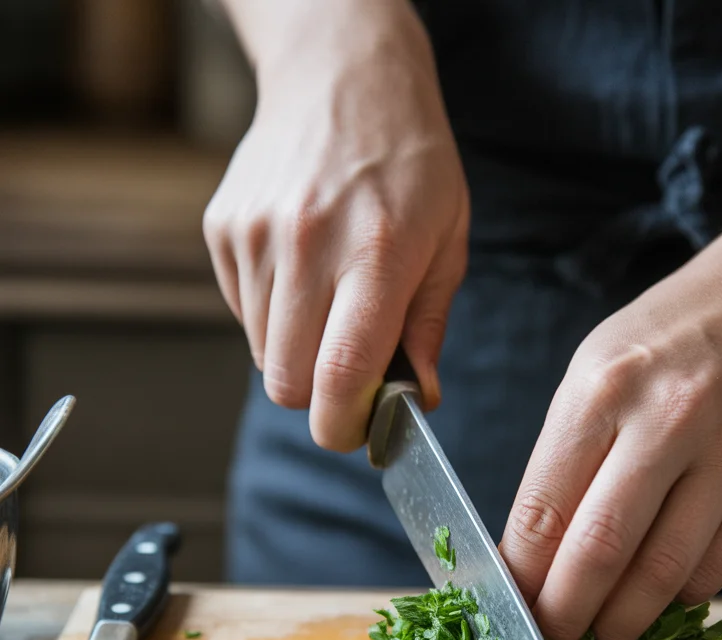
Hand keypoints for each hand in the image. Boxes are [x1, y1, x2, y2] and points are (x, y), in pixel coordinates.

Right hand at [203, 0, 468, 449]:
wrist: (341, 75)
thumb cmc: (409, 163)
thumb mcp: (448, 240)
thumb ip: (427, 327)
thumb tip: (420, 399)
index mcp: (376, 254)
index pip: (340, 375)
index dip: (342, 425)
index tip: (354, 433)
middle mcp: (308, 245)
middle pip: (285, 381)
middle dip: (315, 396)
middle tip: (345, 374)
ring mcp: (256, 236)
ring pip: (262, 352)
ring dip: (295, 351)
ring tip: (329, 299)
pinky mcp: (223, 229)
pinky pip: (241, 312)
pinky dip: (271, 314)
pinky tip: (301, 270)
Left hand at [501, 251, 721, 639]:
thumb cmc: (653, 359)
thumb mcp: (586, 387)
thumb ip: (558, 472)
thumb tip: (527, 569)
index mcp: (602, 393)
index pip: (545, 510)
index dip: (522, 577)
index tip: (513, 609)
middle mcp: (670, 419)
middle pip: (602, 548)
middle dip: (567, 611)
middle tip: (555, 638)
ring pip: (664, 572)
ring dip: (624, 619)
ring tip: (604, 632)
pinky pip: (716, 569)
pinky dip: (679, 594)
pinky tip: (659, 591)